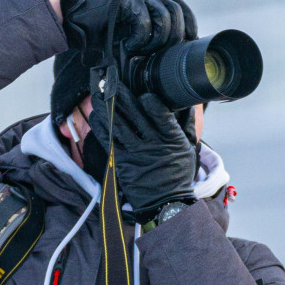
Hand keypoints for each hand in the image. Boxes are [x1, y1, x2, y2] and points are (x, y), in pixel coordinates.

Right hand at [59, 0, 185, 52]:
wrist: (75, 21)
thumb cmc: (103, 31)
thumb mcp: (131, 35)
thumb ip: (151, 38)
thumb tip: (173, 57)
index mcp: (150, 0)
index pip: (179, 5)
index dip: (189, 23)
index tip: (190, 41)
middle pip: (176, 10)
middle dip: (175, 35)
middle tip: (164, 53)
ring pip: (164, 16)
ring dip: (158, 39)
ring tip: (143, 50)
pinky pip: (144, 21)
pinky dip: (140, 39)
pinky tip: (128, 45)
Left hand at [88, 80, 196, 222]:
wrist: (166, 203)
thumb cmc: (178, 174)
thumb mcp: (188, 148)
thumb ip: (187, 125)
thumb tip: (188, 104)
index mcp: (171, 139)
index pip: (160, 115)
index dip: (151, 102)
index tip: (144, 92)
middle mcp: (152, 144)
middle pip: (135, 115)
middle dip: (122, 96)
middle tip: (111, 81)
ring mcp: (136, 153)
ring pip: (118, 126)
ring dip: (107, 108)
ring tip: (98, 93)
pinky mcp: (123, 163)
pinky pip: (109, 142)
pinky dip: (101, 128)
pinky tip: (96, 116)